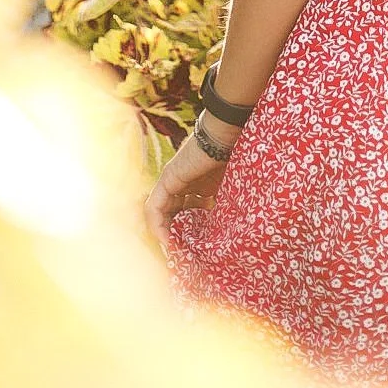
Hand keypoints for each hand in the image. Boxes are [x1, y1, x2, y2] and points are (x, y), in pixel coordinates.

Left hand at [143, 126, 229, 252]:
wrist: (225, 136)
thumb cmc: (234, 159)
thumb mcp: (229, 190)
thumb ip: (224, 206)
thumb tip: (234, 230)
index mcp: (197, 186)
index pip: (185, 211)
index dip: (188, 229)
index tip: (194, 247)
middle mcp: (182, 184)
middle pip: (171, 213)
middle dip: (174, 233)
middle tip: (180, 252)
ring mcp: (172, 181)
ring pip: (160, 212)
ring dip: (164, 232)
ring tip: (172, 250)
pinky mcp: (166, 180)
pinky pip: (154, 207)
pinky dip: (157, 225)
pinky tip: (167, 240)